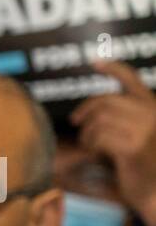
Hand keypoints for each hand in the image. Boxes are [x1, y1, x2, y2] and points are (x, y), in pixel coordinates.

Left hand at [71, 60, 155, 225]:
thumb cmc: (142, 164)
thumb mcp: (135, 134)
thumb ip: (121, 118)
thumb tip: (89, 111)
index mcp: (151, 106)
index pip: (131, 79)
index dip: (112, 68)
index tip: (95, 61)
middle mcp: (150, 113)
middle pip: (104, 101)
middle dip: (85, 111)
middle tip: (77, 123)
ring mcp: (143, 129)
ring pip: (99, 120)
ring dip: (86, 132)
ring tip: (89, 143)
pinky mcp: (133, 146)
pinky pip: (99, 137)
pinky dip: (91, 145)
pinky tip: (95, 152)